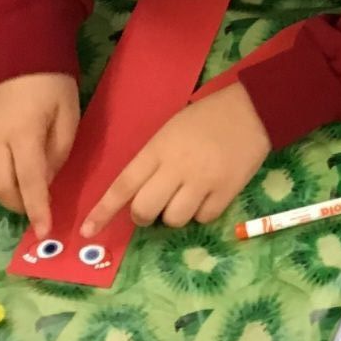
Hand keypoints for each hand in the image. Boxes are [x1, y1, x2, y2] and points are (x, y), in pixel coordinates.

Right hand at [0, 73, 79, 235]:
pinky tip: (17, 168)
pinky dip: (1, 172)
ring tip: (29, 191)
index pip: (30, 182)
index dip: (37, 209)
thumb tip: (46, 180)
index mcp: (23, 134)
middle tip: (37, 211)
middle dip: (18, 205)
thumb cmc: (53, 83)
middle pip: (0, 187)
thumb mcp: (69, 116)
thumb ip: (58, 151)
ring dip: (9, 190)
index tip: (44, 231)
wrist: (22, 51)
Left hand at [80, 83, 271, 235]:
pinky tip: (207, 196)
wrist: (252, 110)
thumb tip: (139, 194)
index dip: (103, 211)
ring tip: (185, 198)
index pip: (124, 185)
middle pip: (146, 209)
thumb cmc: (206, 117)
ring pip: (175, 219)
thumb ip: (154, 160)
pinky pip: (204, 218)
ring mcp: (203, 181)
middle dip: (143, 216)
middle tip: (151, 210)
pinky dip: (202, 213)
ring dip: (174, 215)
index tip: (87, 231)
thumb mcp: (170, 131)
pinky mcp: (227, 191)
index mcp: (159, 149)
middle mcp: (177, 167)